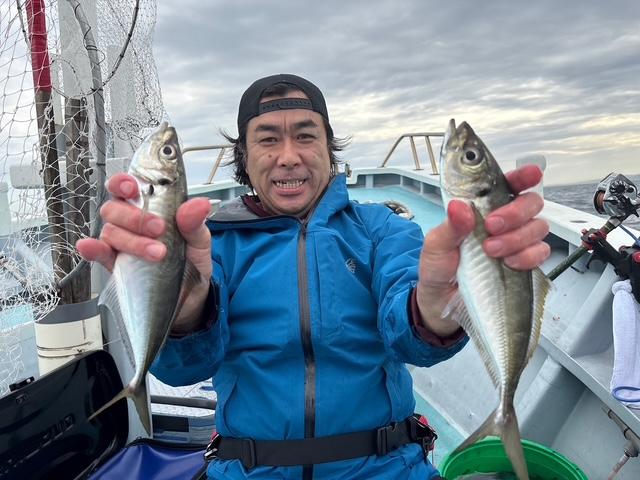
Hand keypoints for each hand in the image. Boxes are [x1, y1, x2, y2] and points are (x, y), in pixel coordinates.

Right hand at [76, 173, 212, 328]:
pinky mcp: (116, 265)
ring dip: (132, 241)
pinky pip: (99, 254)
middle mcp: (132, 223)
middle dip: (135, 217)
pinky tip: (91, 247)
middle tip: (159, 229)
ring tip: (157, 254)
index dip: (124, 182)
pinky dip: (93, 249)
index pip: (128, 187)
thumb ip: (195, 222)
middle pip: (115, 208)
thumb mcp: (200, 241)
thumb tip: (199, 205)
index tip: (133, 188)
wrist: (193, 296)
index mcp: (151, 208)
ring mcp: (122, 244)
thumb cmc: (193, 261)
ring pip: (110, 231)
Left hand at [416, 164, 550, 335]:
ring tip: (491, 250)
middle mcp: (503, 221)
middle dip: (516, 211)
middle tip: (492, 226)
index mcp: (480, 208)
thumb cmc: (438, 268)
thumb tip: (459, 207)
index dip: (522, 176)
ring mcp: (516, 242)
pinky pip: (541, 252)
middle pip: (530, 202)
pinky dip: (527, 257)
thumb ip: (449, 227)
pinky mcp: (524, 263)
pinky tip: (508, 264)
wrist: (441, 303)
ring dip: (517, 237)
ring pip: (538, 226)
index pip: (506, 184)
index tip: (530, 174)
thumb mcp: (435, 246)